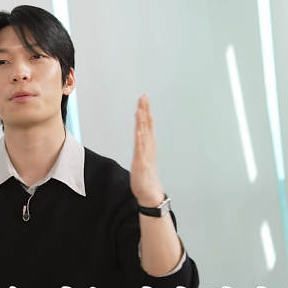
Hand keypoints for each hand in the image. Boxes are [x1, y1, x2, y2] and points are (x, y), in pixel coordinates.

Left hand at [131, 93, 164, 207]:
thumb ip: (141, 141)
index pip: (147, 122)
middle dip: (145, 109)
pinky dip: (140, 139)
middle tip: (143, 96)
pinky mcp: (141, 162)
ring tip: (141, 109)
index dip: (145, 109)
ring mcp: (145, 153)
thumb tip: (139, 128)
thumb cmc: (145, 174)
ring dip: (142, 121)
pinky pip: (140, 149)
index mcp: (148, 143)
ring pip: (144, 133)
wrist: (149, 191)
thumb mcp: (141, 154)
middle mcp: (148, 146)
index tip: (143, 97)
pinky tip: (139, 131)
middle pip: (147, 124)